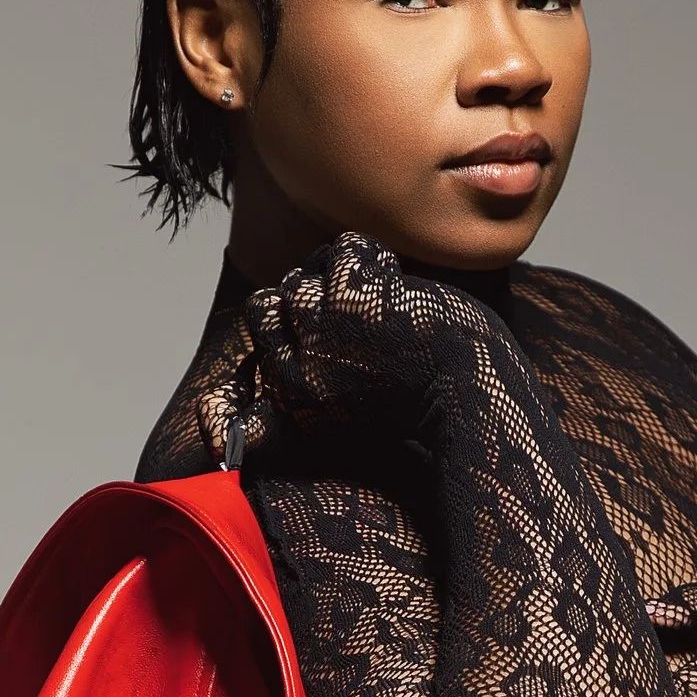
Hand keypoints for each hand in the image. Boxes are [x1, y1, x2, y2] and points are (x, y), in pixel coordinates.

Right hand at [222, 231, 502, 462]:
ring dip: (347, 275)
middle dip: (317, 292)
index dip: (293, 312)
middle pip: (279, 296)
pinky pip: (345, 250)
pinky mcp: (355, 299)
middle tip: (363, 313)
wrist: (468, 401)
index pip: (261, 322)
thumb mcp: (338, 416)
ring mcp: (322, 329)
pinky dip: (372, 259)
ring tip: (381, 303)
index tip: (333, 322)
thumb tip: (227, 446)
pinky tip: (396, 288)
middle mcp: (295, 364)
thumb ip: (283, 416)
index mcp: (291, 392)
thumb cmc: (415, 406)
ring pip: (309, 271)